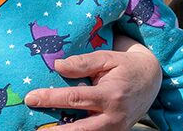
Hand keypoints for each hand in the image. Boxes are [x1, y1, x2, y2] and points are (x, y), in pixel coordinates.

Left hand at [22, 42, 159, 130]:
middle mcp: (114, 117)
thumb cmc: (125, 66)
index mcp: (111, 95)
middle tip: (34, 130)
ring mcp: (115, 129)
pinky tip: (58, 129)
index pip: (74, 98)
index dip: (50, 98)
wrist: (152, 79)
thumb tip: (58, 66)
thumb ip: (83, 62)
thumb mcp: (107, 58)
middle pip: (79, 129)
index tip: (30, 98)